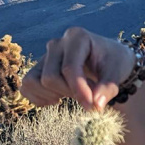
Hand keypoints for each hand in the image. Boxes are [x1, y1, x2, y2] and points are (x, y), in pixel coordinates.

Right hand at [21, 27, 135, 111]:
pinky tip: (57, 99)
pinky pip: (26, 86)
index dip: (79, 91)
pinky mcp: (38, 68)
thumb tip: (95, 105)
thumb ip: (108, 88)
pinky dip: (38, 98)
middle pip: (50, 78)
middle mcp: (57, 43)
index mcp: (77, 37)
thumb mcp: (118, 72)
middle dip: (69, 93)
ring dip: (52, 95)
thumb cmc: (114, 63)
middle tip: (89, 96)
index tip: (93, 107)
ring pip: (33, 81)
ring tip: (72, 95)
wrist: (108, 60)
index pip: (69, 68)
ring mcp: (45, 55)